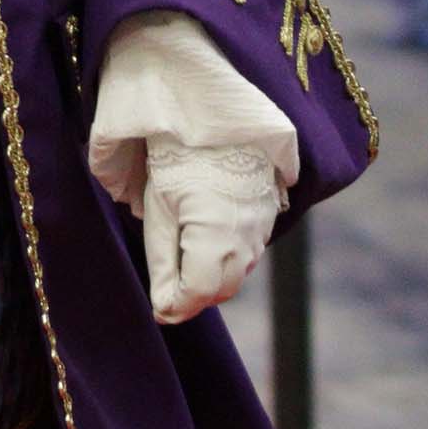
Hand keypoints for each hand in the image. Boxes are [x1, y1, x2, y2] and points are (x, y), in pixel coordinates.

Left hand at [140, 138, 278, 319]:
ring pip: (238, 274)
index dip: (175, 305)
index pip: (198, 293)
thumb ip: (163, 265)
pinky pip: (250, 253)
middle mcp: (246, 238)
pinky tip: (208, 238)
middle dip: (194, 294)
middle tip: (169, 284)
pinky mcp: (269, 217)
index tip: (158, 305)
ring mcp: (262, 228)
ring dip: (212, 277)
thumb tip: (164, 310)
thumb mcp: (160, 213)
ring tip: (186, 254)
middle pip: (221, 290)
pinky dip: (228, 258)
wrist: (215, 119)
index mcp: (216, 236)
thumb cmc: (178, 162)